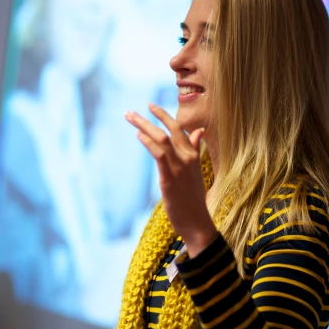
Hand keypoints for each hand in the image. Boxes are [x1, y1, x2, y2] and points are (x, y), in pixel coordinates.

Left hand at [125, 104, 217, 255]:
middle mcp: (187, 158)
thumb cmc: (193, 198)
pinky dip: (148, 142)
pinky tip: (138, 135)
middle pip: (168, 130)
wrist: (197, 222)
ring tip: (129, 118)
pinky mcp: (169, 178)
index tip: (151, 106)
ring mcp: (179, 167)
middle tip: (129, 112)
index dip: (164, 115)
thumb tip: (199, 132)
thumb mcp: (195, 171)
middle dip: (148, 117)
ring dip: (143, 125)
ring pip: (161, 138)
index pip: (179, 129)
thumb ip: (194, 149)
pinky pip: (159, 154)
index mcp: (193, 155)